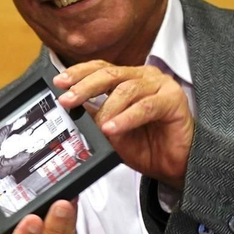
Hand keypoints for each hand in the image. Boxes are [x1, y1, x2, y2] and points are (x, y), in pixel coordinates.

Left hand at [55, 61, 193, 189]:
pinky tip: (113, 128)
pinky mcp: (174, 100)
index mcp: (129, 79)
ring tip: (97, 126)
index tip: (59, 83)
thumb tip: (71, 107)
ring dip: (107, 109)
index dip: (79, 73)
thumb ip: (94, 116)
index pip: (100, 68)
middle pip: (110, 74)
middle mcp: (144, 77)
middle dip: (85, 87)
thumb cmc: (146, 146)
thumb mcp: (110, 131)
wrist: (173, 165)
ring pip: (127, 89)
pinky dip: (126, 118)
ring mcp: (160, 86)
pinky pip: (146, 107)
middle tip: (68, 100)